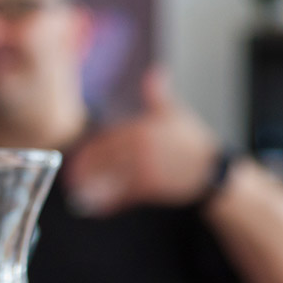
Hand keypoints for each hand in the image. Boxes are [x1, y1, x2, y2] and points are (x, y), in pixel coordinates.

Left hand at [64, 66, 220, 215]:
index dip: (88, 153)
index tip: (74, 162)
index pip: (106, 140)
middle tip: (71, 181)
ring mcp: (145, 168)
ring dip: (92, 189)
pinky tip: (97, 209)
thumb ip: (159, 96)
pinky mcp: (150, 188)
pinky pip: (123, 197)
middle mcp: (140, 148)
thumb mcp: (175, 115)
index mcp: (141, 129)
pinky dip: (108, 204)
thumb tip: (155, 74)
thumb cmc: (191, 142)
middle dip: (85, 171)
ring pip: (110, 180)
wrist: (211, 170)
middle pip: (103, 160)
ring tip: (78, 197)